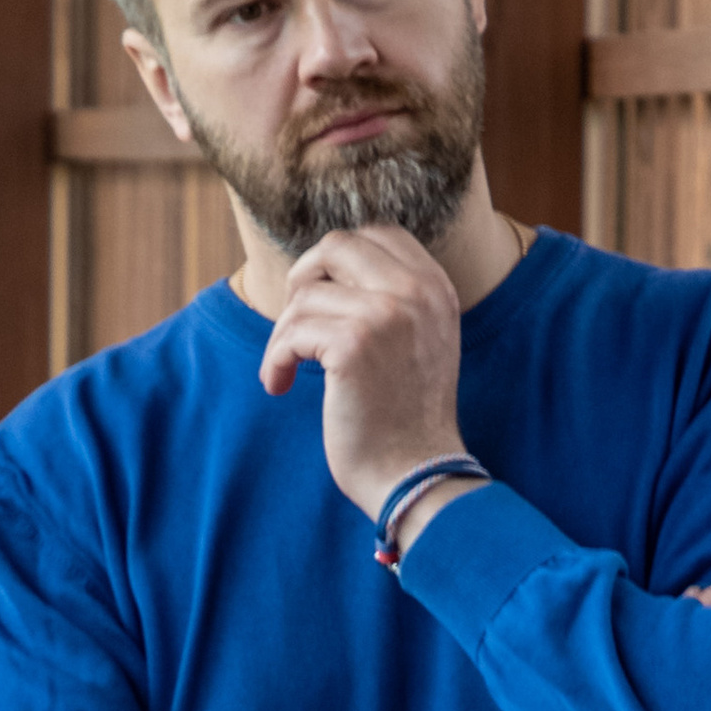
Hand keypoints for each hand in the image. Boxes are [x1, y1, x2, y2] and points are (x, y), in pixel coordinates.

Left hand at [261, 225, 467, 519]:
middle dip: (303, 281)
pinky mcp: (354, 345)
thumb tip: (325, 270)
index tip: (320, 299)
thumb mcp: (419, 343)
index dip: (336, 260)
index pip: (378, 234)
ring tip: (285, 371)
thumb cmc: (406, 421)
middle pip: (336, 247)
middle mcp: (417, 292)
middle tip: (294, 324)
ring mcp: (387, 314)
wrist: (417, 476)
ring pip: (306, 297)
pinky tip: (278, 385)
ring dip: (284, 335)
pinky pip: (292, 333)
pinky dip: (275, 360)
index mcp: (435, 288)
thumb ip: (394, 301)